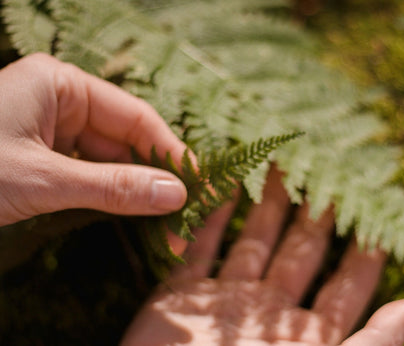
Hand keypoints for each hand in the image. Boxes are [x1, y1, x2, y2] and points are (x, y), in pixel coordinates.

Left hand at [0, 53, 187, 226]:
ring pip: (106, 163)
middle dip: (153, 180)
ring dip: (133, 194)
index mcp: (61, 85)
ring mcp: (48, 133)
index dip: (171, 152)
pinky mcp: (39, 161)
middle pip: (124, 142)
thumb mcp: (43, 178)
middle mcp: (59, 104)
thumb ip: (111, 186)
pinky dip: (107, 199)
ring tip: (166, 224)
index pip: (135, 117)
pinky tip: (133, 219)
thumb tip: (176, 195)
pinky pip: (85, 177)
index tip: (199, 183)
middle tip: (185, 214)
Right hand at [122, 168, 403, 344]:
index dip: (364, 247)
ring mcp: (224, 303)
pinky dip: (207, 216)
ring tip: (282, 163)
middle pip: (300, 249)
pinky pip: (196, 248)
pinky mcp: (178, 299)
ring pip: (252, 240)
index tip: (377, 208)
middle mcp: (269, 314)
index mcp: (308, 336)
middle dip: (317, 209)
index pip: (347, 282)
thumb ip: (375, 340)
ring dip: (266, 202)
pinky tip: (221, 183)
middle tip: (330, 166)